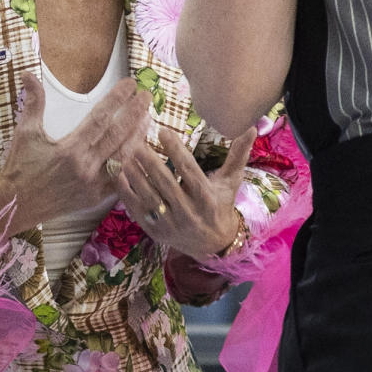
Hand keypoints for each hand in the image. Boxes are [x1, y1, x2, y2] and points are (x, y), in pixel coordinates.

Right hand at [0, 73, 150, 232]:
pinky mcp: (95, 198)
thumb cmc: (19, 167)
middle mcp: (85, 167)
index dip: (117, 99)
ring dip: (138, 137)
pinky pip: (121, 180)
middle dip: (135, 113)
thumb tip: (28, 74)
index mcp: (70, 149)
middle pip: (118, 135)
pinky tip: (140, 151)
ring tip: (148, 118)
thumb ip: (33, 102)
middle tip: (147, 96)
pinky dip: (132, 165)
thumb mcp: (25, 133)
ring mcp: (93, 185)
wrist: (16, 205)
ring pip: (124, 157)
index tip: (130, 84)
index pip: (100, 118)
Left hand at [115, 126, 255, 261]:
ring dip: (135, 175)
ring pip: (148, 196)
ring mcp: (170, 223)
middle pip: (165, 183)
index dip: (176, 151)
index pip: (189, 171)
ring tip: (126, 155)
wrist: (212, 244)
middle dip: (150, 161)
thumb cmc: (221, 205)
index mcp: (206, 198)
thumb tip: (251, 126)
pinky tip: (120, 175)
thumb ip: (238, 154)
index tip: (164, 132)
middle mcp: (188, 212)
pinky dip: (127, 193)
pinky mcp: (155, 231)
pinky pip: (137, 210)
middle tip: (137, 142)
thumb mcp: (231, 182)